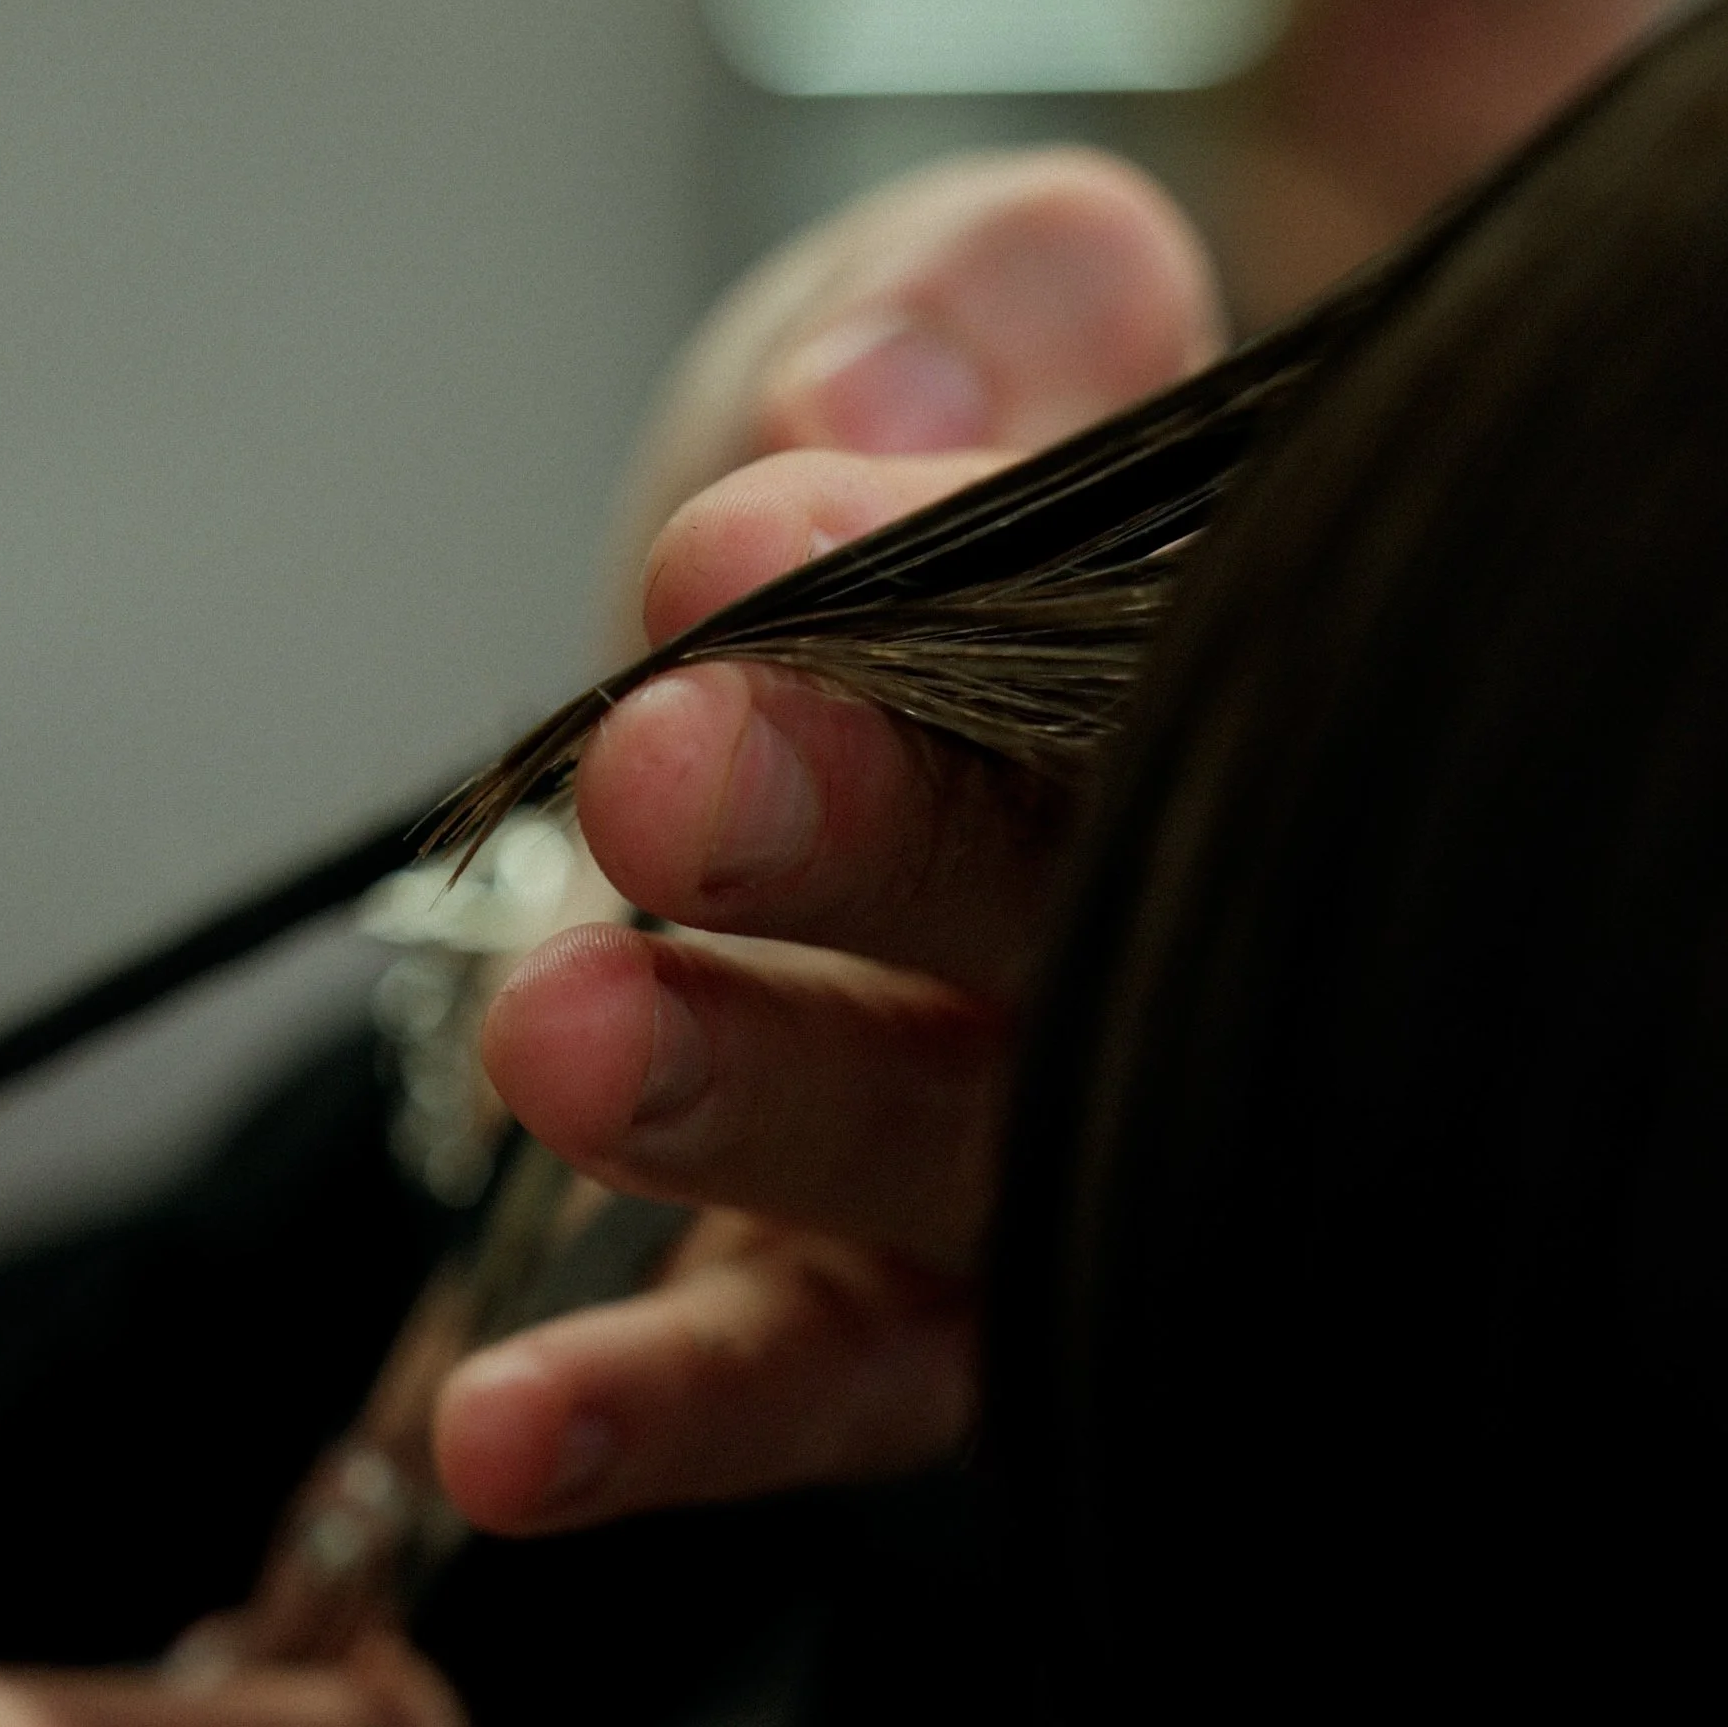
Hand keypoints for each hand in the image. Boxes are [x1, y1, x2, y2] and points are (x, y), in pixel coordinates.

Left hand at [433, 149, 1221, 1531]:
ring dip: (751, 1100)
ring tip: (567, 1030)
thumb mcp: (956, 319)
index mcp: (1218, 680)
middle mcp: (1161, 938)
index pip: (1142, 647)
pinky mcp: (882, 1313)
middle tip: (671, 775)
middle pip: (1060, 918)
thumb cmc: (908, 490)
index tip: (761, 525)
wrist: (792, 679)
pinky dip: (669, 1408)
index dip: (959, 587)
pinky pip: (801, 1379)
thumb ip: (972, 302)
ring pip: (934, 1160)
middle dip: (860, 845)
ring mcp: (1032, 1144)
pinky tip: (510, 1424)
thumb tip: (868, 415)